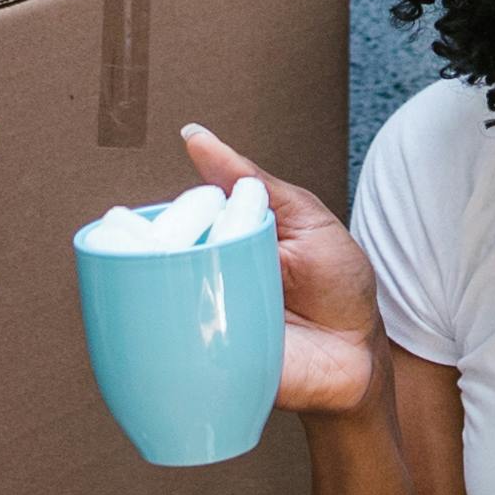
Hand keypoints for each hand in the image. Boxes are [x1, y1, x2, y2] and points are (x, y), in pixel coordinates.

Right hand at [179, 122, 379, 417]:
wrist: (358, 355)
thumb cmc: (338, 284)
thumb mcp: (304, 217)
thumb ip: (253, 180)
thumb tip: (196, 138)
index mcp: (222, 241)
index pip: (173, 224)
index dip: (157, 221)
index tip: (135, 217)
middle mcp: (205, 276)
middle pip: (158, 260)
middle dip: (154, 255)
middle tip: (178, 257)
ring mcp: (202, 317)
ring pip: (154, 301)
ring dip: (152, 293)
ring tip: (180, 290)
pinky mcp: (204, 357)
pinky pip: (168, 347)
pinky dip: (157, 336)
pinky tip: (155, 328)